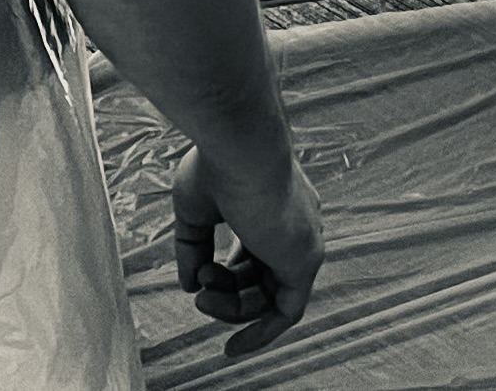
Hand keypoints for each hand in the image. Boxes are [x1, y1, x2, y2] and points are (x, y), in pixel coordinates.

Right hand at [174, 146, 322, 356]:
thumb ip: (193, 249)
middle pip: (258, 277)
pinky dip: (261, 333)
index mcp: (271, 207)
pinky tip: (232, 347)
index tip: (197, 284)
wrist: (241, 147)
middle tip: (198, 287)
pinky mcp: (306, 259)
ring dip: (229, 308)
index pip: (252, 253)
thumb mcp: (195, 212)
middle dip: (222, 292)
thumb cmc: (218, 166)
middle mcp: (293, 226)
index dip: (224, 276)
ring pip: (267, 297)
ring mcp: (302, 242)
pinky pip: (287, 311)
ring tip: (203, 292)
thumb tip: (189, 286)